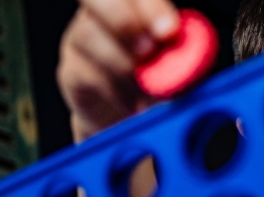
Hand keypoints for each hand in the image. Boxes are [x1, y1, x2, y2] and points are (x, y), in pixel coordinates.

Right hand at [57, 0, 179, 141]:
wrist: (127, 118)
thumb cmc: (158, 82)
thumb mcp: (176, 65)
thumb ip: (182, 55)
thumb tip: (191, 58)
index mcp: (133, 3)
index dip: (151, 6)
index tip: (170, 32)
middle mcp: (102, 12)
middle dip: (125, 23)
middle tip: (149, 52)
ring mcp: (81, 39)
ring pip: (88, 35)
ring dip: (122, 64)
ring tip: (147, 90)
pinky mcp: (72, 71)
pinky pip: (86, 73)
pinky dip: (114, 92)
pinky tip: (134, 106)